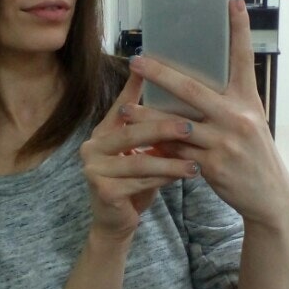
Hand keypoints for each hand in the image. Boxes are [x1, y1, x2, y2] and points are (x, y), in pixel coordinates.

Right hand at [79, 71, 200, 240]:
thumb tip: (181, 104)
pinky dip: (165, 178)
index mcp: (102, 132)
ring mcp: (94, 169)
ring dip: (171, 161)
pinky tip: (183, 176)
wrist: (116, 222)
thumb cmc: (134, 183)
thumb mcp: (143, 153)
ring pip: (140, 161)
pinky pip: (140, 181)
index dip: (134, 87)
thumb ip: (151, 133)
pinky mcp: (103, 190)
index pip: (121, 106)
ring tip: (196, 162)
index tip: (150, 66)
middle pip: (132, 132)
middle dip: (163, 128)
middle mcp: (92, 147)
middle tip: (190, 126)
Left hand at [127, 0, 288, 229]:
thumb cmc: (253, 152)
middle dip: (161, 74)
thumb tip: (190, 83)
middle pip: (193, 89)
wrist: (269, 195)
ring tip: (125, 110)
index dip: (238, 28)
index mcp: (248, 100)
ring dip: (147, 117)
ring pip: (177, 124)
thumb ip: (225, 101)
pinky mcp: (213, 165)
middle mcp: (238, 116)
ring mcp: (225, 141)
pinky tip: (141, 147)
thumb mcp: (249, 120)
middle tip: (138, 60)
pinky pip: (177, 153)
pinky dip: (159, 149)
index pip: (243, 57)